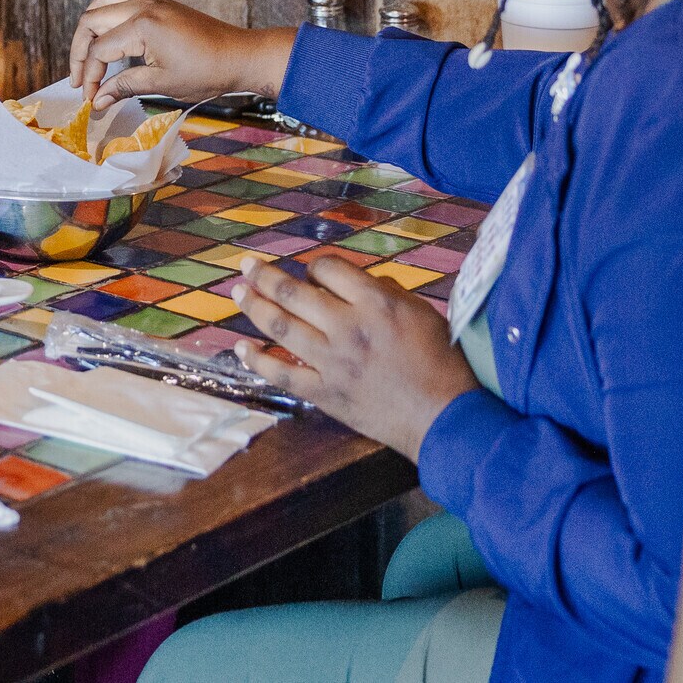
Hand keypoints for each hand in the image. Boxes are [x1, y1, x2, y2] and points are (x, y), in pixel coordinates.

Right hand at [68, 0, 296, 111]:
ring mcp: (150, 0)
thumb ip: (124, 87)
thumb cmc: (207, 72)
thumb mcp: (162, 83)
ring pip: (101, 3)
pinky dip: (106, 20)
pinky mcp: (157, 3)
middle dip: (79, 52)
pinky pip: (119, 2)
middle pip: (90, 21)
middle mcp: (142, 5)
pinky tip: (109, 44)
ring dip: (89, 30)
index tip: (90, 100)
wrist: (240, 56)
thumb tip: (97, 100)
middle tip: (79, 80)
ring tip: (88, 58)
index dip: (89, 77)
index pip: (99, 50)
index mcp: (142, 25)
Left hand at [232, 256, 479, 457]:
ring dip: (254, 306)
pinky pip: (282, 374)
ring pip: (280, 327)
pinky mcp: (325, 394)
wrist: (444, 417)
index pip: (329, 269)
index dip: (316, 266)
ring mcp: (333, 363)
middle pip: (294, 293)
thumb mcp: (421, 312)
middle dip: (265, 275)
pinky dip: (257, 360)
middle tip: (247, 265)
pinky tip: (241, 348)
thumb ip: (385, 292)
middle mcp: (349, 328)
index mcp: (376, 303)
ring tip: (238, 292)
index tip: (313, 273)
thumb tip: (353, 282)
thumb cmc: (441, 362)